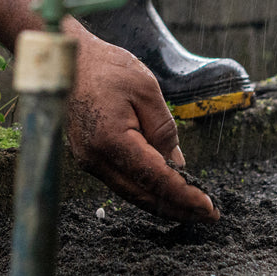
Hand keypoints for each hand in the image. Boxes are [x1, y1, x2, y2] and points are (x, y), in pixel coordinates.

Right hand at [63, 28, 217, 222]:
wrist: (67, 60)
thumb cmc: (106, 67)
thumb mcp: (146, 89)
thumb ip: (164, 130)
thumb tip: (178, 167)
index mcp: (111, 140)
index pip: (155, 178)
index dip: (184, 196)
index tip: (209, 208)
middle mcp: (95, 158)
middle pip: (143, 195)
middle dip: (178, 208)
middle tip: (208, 215)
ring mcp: (88, 161)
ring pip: (131, 193)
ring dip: (163, 203)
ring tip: (192, 207)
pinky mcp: (88, 158)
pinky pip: (121, 182)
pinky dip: (145, 189)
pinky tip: (165, 189)